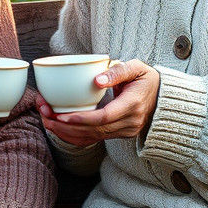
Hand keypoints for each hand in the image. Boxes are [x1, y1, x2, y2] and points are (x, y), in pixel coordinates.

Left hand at [38, 58, 160, 146]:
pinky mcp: (119, 135)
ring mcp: (125, 131)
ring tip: (47, 122)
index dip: (82, 119)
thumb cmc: (146, 78)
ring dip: (67, 133)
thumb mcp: (136, 68)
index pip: (104, 117)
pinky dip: (75, 137)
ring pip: (92, 138)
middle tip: (45, 115)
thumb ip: (118, 71)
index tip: (61, 116)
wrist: (162, 96)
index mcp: (133, 105)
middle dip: (66, 126)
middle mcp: (130, 123)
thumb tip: (96, 80)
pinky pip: (94, 140)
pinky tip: (59, 129)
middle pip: (94, 130)